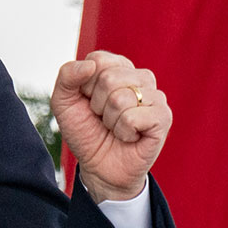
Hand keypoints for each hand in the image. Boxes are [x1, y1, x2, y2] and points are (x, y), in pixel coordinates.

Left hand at [51, 50, 171, 201]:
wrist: (99, 167)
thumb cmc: (85, 131)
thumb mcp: (63, 103)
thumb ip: (67, 77)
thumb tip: (90, 64)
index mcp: (118, 68)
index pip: (97, 60)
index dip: (84, 86)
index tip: (88, 101)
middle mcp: (140, 78)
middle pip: (109, 78)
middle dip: (96, 104)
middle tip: (103, 117)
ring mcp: (156, 97)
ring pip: (121, 98)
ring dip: (110, 120)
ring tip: (116, 127)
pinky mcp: (163, 117)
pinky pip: (133, 117)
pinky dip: (122, 131)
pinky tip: (129, 136)